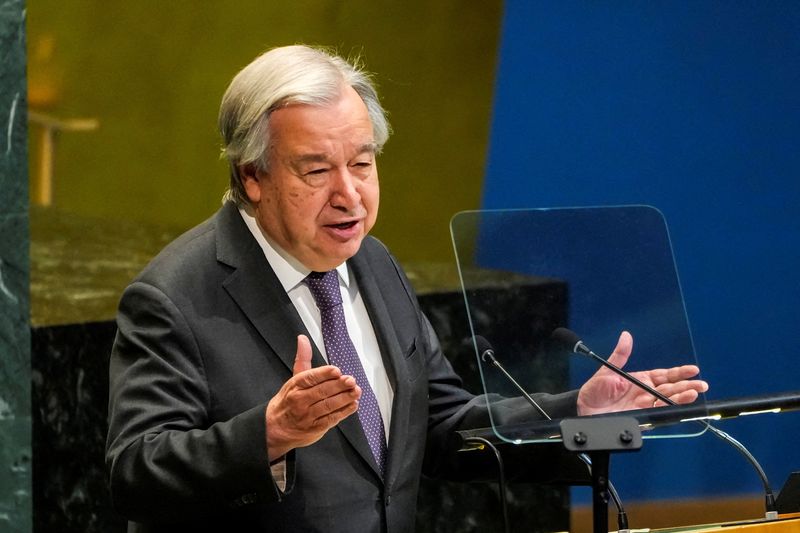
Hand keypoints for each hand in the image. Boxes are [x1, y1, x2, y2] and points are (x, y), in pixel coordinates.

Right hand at [265, 335, 360, 460]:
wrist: (275, 429)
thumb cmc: (288, 401)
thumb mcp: (293, 378)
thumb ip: (303, 359)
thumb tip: (303, 339)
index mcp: (295, 386)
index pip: (310, 378)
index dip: (324, 374)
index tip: (336, 371)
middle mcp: (300, 400)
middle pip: (322, 392)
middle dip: (339, 386)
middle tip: (351, 380)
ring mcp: (308, 416)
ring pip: (328, 406)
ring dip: (344, 398)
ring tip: (356, 391)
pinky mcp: (315, 428)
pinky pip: (331, 419)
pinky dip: (343, 412)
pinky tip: (353, 405)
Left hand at [576, 331, 708, 415]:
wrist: (583, 408)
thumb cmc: (595, 389)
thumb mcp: (607, 369)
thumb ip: (620, 355)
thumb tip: (626, 336)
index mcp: (641, 379)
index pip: (665, 375)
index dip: (679, 373)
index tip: (693, 370)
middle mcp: (645, 392)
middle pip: (671, 388)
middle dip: (687, 386)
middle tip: (701, 384)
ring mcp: (644, 405)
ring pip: (668, 401)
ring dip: (682, 397)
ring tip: (693, 393)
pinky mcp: (641, 417)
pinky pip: (658, 413)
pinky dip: (669, 409)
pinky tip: (678, 405)